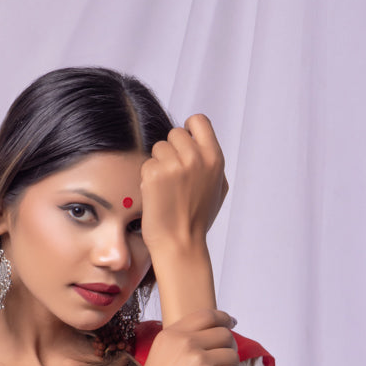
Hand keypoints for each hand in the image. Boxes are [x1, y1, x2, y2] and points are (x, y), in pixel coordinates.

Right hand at [112, 310, 242, 365]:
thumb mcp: (155, 360)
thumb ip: (176, 347)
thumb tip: (202, 341)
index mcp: (170, 335)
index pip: (206, 315)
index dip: (224, 319)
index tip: (231, 324)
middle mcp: (184, 343)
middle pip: (224, 335)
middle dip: (230, 348)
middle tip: (228, 362)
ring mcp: (198, 360)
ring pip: (233, 356)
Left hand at [140, 114, 228, 255]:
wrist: (181, 244)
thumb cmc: (198, 219)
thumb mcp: (218, 188)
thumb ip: (211, 162)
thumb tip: (202, 142)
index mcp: (214, 158)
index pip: (199, 121)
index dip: (188, 129)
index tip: (183, 143)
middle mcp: (196, 157)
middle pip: (174, 133)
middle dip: (171, 151)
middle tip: (173, 177)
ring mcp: (175, 165)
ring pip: (158, 148)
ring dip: (158, 164)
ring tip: (166, 189)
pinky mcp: (155, 174)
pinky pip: (147, 164)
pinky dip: (148, 178)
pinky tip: (157, 196)